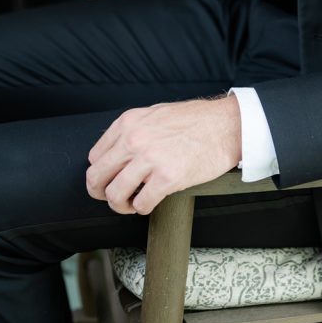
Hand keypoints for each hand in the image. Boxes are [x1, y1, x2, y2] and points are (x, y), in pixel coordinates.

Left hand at [86, 96, 242, 214]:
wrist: (227, 125)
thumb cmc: (196, 120)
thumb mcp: (156, 114)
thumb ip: (133, 130)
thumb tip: (116, 153)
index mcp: (129, 122)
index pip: (94, 157)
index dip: (102, 173)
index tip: (111, 179)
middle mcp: (134, 139)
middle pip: (96, 178)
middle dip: (102, 193)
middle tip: (115, 197)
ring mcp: (150, 159)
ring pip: (114, 195)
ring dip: (121, 205)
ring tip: (133, 203)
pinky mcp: (167, 178)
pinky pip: (141, 204)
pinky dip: (143, 208)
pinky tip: (151, 202)